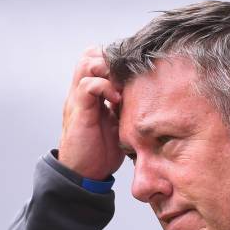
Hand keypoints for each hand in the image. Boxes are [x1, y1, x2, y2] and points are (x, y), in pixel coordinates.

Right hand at [59, 47, 124, 179]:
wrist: (84, 174)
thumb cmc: (102, 151)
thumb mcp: (118, 123)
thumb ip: (126, 107)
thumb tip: (151, 97)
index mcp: (90, 93)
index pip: (97, 59)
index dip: (115, 60)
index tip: (134, 71)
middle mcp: (82, 92)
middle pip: (91, 54)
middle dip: (112, 60)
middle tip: (129, 76)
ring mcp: (78, 100)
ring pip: (87, 63)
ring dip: (108, 70)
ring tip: (123, 85)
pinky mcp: (79, 111)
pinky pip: (88, 86)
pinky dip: (105, 87)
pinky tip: (118, 100)